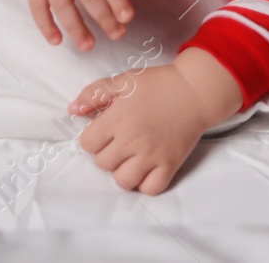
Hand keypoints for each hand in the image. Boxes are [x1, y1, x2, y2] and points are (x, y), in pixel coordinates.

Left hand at [72, 48, 245, 193]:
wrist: (196, 90)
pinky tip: (148, 169)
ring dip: (124, 171)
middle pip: (102, 164)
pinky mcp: (170, 164)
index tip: (106, 131)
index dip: (93, 137)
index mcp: (118, 119)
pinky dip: (146, 183)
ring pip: (123, 181)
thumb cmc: (158, 83)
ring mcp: (152, 155)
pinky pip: (150, 189)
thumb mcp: (124, 80)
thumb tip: (72, 110)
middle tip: (121, 141)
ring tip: (132, 158)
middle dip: (108, 153)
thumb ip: (95, 93)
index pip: (87, 144)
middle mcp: (132, 140)